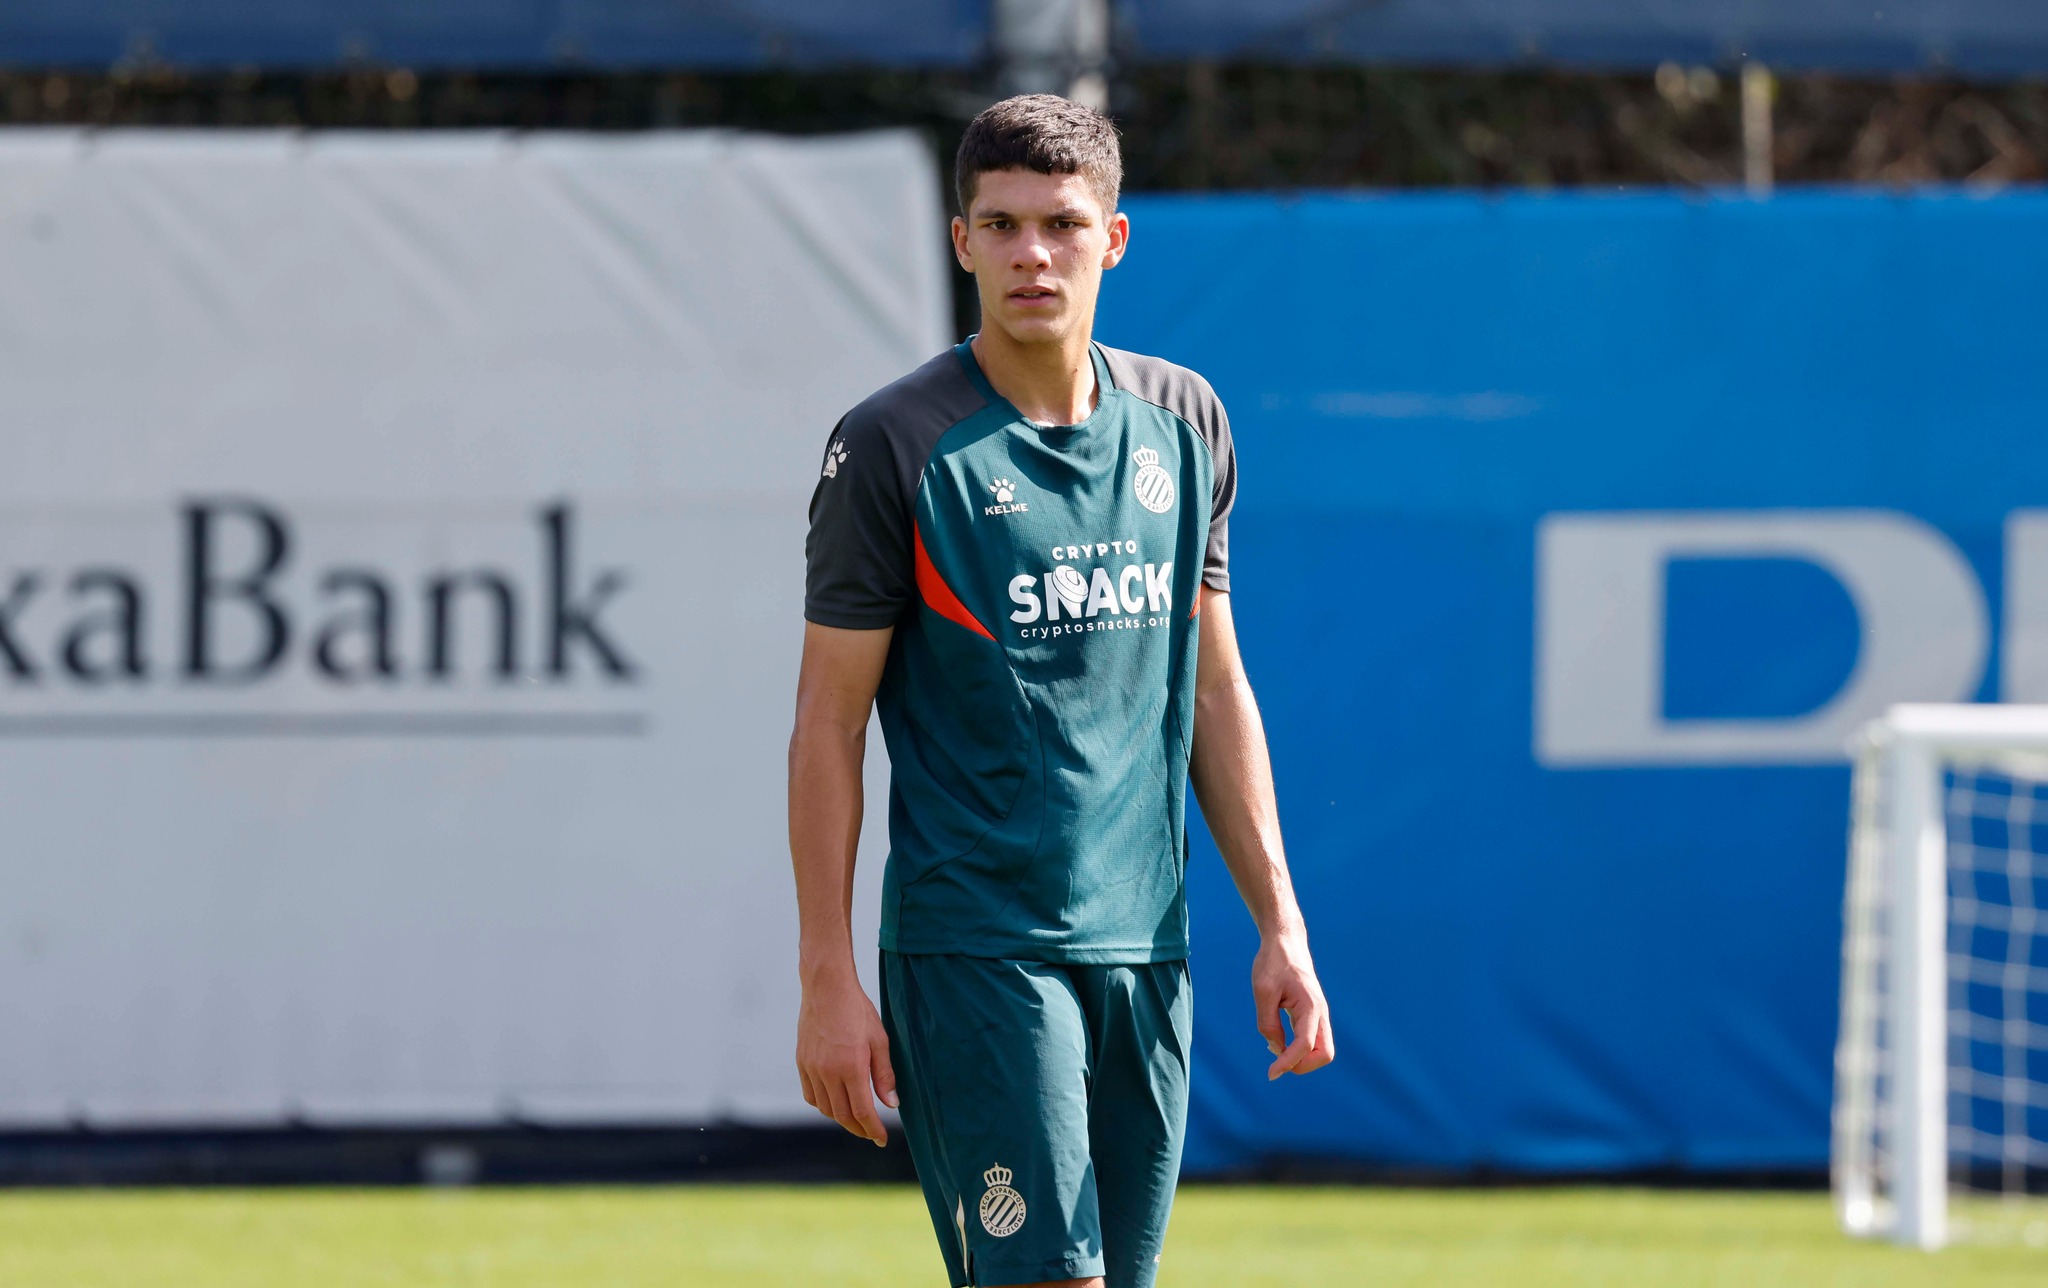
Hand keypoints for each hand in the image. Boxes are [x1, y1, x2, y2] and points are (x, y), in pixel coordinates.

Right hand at [795, 967, 897, 1145]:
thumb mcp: (879, 1040)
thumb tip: (891, 1105)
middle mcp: (828, 1072)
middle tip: (871, 1133)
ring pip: (825, 1108)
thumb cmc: (858, 1011)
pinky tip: (835, 1101)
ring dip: (841, 1119)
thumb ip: (884, 1075)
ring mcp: (812, 1068)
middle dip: (859, 1129)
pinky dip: (824, 1105)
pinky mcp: (802, 1062)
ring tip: (856, 1118)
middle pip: (842, 1115)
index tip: (882, 1139)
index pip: (862, 1111)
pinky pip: (811, 1095)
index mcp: (851, 1067)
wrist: (826, 989)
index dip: (873, 1129)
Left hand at [1253, 931, 1334, 1079]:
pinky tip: (1279, 1044)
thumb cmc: (1273, 963)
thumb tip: (1275, 1050)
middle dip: (1303, 1066)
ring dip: (1302, 1059)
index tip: (1270, 1074)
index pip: (1305, 1045)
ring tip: (1276, 1055)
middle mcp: (1320, 1012)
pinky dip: (1300, 1050)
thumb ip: (1268, 1023)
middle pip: (1325, 1054)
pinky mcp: (1312, 1013)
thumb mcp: (1263, 992)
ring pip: (1322, 1049)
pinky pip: (1313, 1040)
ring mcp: (1319, 1013)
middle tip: (1276, 1065)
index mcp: (1310, 1006)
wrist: (1285, 942)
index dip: (1288, 1063)